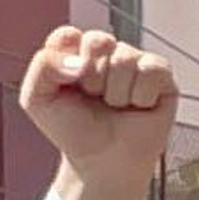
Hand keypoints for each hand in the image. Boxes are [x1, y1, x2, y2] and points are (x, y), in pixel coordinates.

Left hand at [18, 28, 180, 199]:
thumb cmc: (73, 131)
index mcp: (75, 50)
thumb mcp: (36, 99)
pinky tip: (139, 107)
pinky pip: (153, 70)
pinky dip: (142, 95)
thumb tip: (79, 62)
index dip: (67, 63)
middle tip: (95, 99)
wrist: (104, 164)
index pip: (69, 35)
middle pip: (99, 41)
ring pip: (125, 58)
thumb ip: (43, 67)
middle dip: (93, 78)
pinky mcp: (162, 77)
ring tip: (116, 107)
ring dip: (117, 92)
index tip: (68, 88)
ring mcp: (134, 62)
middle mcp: (106, 51)